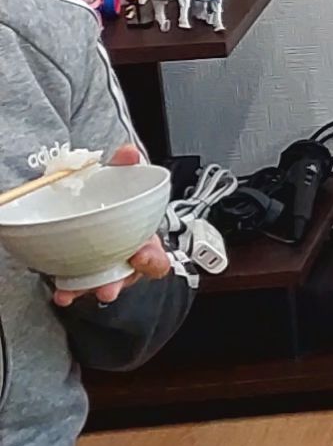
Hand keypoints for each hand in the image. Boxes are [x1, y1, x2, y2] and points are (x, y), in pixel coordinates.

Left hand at [51, 147, 172, 307]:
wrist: (93, 204)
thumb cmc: (116, 197)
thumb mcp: (125, 178)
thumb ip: (128, 165)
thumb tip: (128, 151)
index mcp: (145, 239)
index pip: (157, 256)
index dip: (153, 259)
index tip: (141, 256)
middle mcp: (129, 258)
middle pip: (129, 277)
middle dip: (119, 282)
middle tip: (109, 287)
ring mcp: (108, 267)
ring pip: (104, 284)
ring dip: (91, 290)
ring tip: (74, 294)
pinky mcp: (86, 272)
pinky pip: (80, 286)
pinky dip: (70, 290)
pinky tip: (61, 292)